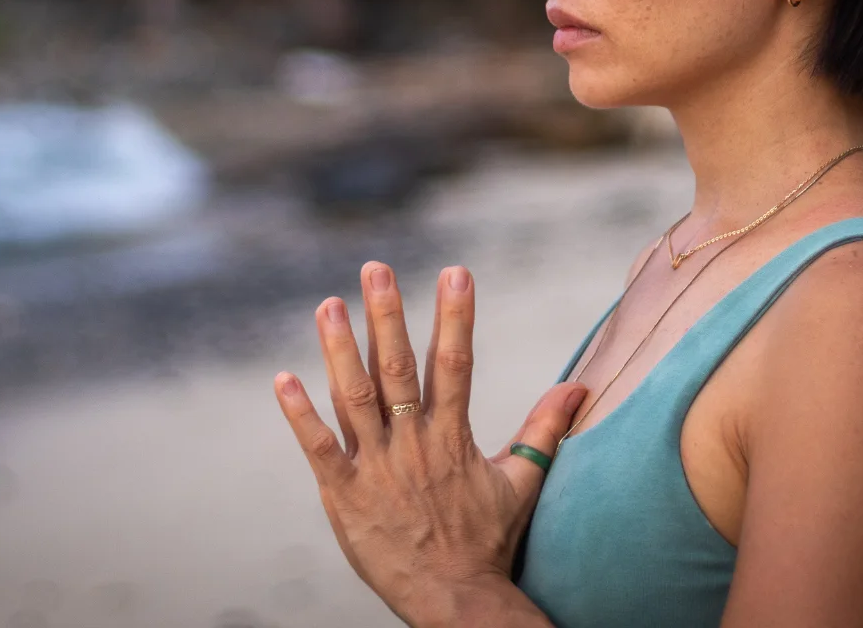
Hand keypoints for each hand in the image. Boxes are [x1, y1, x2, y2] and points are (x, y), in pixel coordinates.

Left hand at [272, 260, 586, 623]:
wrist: (455, 602)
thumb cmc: (486, 541)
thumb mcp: (520, 482)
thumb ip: (544, 430)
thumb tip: (579, 388)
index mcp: (452, 436)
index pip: (456, 364)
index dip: (456, 316)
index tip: (455, 272)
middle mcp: (414, 444)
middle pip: (399, 369)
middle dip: (387, 316)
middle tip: (375, 268)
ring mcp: (378, 468)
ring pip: (355, 398)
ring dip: (339, 350)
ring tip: (328, 305)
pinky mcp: (346, 495)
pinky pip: (321, 449)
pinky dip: (301, 415)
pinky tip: (283, 380)